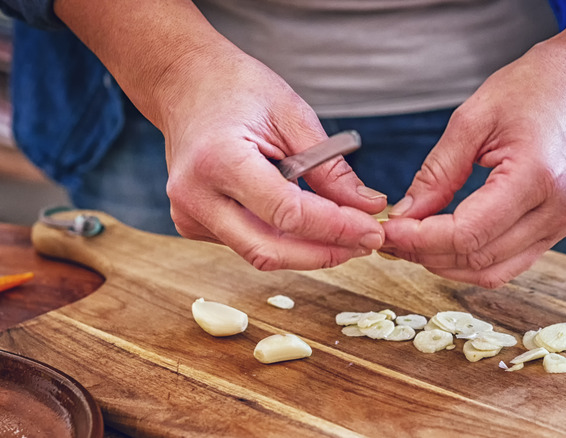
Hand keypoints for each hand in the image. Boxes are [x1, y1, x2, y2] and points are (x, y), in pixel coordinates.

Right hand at [161, 50, 386, 269]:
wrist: (184, 84)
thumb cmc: (235, 89)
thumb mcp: (292, 116)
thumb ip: (330, 168)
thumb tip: (368, 207)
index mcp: (218, 160)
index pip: (287, 214)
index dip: (336, 228)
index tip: (372, 229)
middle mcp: (196, 196)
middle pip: (269, 250)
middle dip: (324, 253)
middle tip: (365, 242)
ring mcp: (189, 214)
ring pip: (260, 253)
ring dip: (308, 250)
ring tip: (347, 233)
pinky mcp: (193, 224)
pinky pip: (248, 243)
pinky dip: (284, 240)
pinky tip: (309, 224)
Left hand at [381, 39, 565, 287]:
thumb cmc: (535, 87)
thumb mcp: (473, 118)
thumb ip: (437, 173)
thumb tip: (406, 215)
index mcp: (536, 176)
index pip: (468, 234)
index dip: (421, 240)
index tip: (389, 230)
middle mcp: (556, 210)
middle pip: (478, 259)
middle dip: (426, 254)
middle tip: (391, 237)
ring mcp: (561, 224)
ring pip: (492, 271)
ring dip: (446, 264)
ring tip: (412, 242)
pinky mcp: (558, 228)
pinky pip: (508, 263)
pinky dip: (471, 261)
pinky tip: (444, 243)